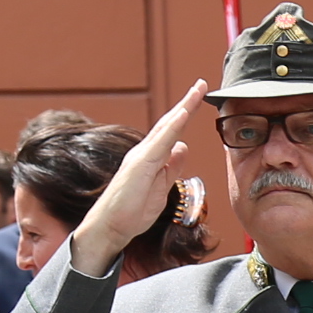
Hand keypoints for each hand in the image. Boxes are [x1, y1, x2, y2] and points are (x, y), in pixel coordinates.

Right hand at [74, 82, 206, 276]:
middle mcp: (146, 152)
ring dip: (181, 109)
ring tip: (196, 92)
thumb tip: (182, 147)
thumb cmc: (132, 210)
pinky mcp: (138, 166)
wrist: (110, 227)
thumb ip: (172, 168)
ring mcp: (141, 157)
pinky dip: (170, 128)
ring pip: (165, 128)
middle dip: (187, 103)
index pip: (173, 131)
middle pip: (169, 123)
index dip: (187, 114)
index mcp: (153, 157)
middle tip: (202, 84)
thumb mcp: (163, 187)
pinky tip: (182, 116)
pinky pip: (158, 144)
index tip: (201, 98)